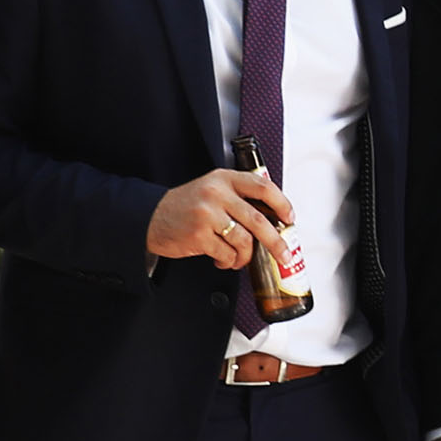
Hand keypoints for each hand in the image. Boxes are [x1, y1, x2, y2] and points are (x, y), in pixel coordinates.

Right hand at [147, 165, 288, 271]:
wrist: (151, 217)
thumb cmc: (187, 206)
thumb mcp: (212, 190)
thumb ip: (238, 197)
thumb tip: (273, 220)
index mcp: (224, 178)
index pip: (262, 187)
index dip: (281, 204)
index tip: (289, 218)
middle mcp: (216, 193)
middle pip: (258, 219)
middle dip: (276, 241)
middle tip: (284, 255)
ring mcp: (207, 214)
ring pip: (244, 241)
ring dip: (245, 256)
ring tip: (239, 259)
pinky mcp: (198, 235)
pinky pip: (226, 254)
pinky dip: (229, 262)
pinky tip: (222, 260)